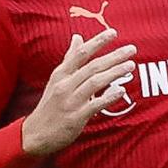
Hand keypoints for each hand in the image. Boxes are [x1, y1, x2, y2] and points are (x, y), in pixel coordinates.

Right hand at [21, 29, 136, 155]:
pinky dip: (108, 97)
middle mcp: (65, 85)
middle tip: (132, 49)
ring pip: (95, 82)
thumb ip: (70, 59)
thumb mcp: (56, 79)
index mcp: (61, 74)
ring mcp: (70, 101)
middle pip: (92, 66)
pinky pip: (95, 105)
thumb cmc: (50, 105)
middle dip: (113, 56)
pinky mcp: (75, 117)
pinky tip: (121, 91)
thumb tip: (77, 37)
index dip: (98, 42)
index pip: (81, 53)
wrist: (36, 134)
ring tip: (130, 66)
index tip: (113, 33)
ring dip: (114, 73)